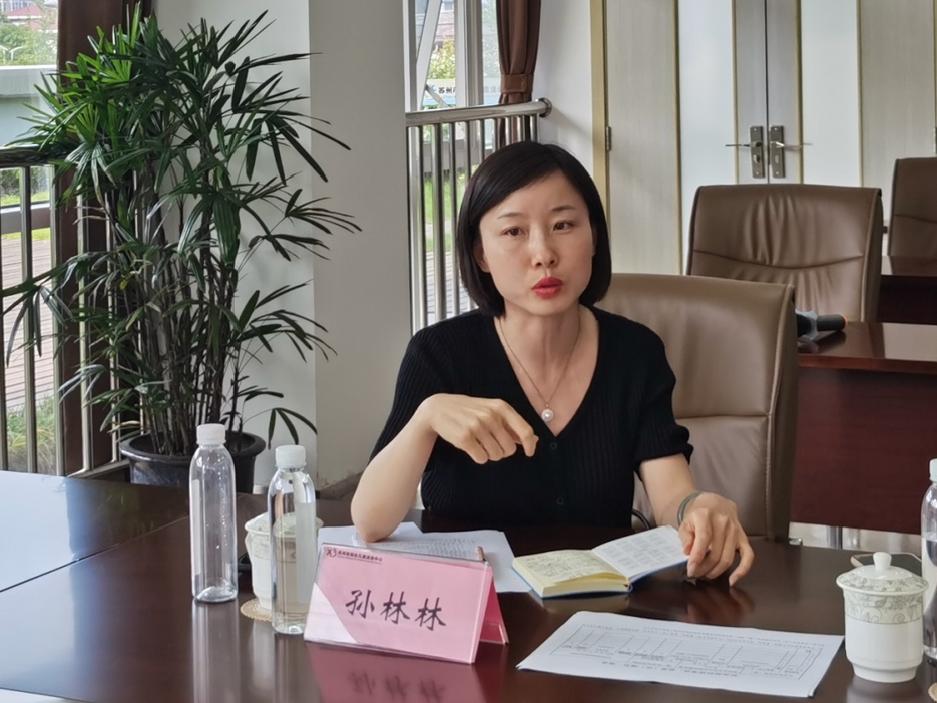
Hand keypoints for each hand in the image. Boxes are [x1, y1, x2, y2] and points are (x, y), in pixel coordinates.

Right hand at [417, 394, 537, 463]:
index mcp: (501, 407)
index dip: (530, 445)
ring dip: (489, 454)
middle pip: (510, 448)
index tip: (528, 453)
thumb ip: (512, 425)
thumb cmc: (469, 411)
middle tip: (491, 444)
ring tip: (479, 444)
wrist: (438, 408)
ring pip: (496, 455)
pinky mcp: (464, 438)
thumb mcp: (492, 411)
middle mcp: (490, 415)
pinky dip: (478, 457)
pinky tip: (471, 447)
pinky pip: (482, 458)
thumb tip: (534, 440)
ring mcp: (477, 426)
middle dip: (502, 451)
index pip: (525, 430)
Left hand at [678, 492, 753, 586]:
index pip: (703, 540)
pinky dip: (742, 571)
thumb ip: (685, 537)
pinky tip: (733, 580)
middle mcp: (723, 521)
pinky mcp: (744, 537)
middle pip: (715, 553)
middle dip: (704, 568)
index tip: (690, 569)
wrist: (714, 503)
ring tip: (706, 575)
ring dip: (716, 571)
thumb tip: (688, 552)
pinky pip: (748, 556)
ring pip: (728, 558)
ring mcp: (735, 529)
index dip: (696, 558)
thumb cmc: (698, 514)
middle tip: (695, 574)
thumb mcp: (686, 522)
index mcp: (705, 515)